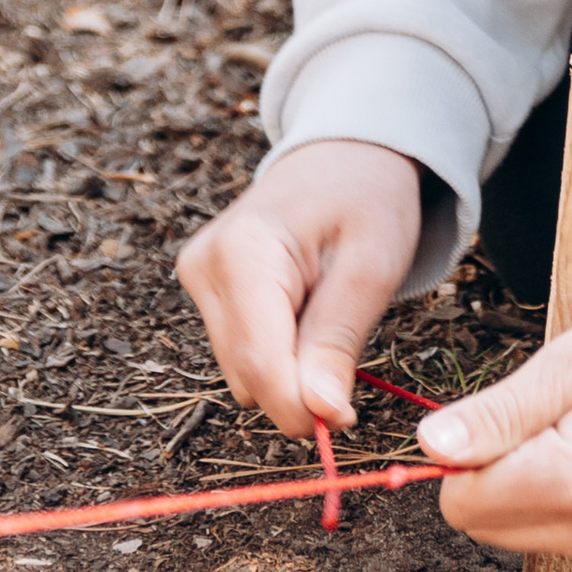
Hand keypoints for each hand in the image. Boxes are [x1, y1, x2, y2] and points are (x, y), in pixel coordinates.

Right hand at [175, 140, 420, 440]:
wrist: (346, 152)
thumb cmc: (368, 197)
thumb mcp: (373, 265)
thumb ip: (340, 339)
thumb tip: (322, 416)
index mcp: (244, 251)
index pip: (259, 364)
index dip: (302, 407)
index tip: (345, 419)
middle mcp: (205, 265)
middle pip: (247, 375)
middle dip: (300, 385)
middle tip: (350, 348)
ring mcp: (198, 277)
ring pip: (242, 372)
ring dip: (291, 367)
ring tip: (327, 310)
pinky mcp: (203, 289)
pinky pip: (240, 353)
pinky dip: (279, 350)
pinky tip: (305, 308)